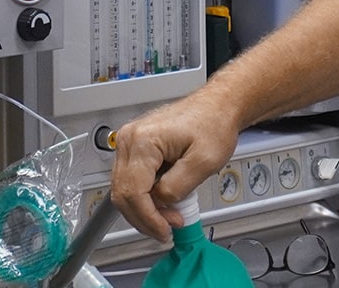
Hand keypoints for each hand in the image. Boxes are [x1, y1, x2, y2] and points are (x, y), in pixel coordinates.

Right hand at [109, 91, 242, 241]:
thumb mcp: (204, 161)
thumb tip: (160, 202)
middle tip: (167, 229)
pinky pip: (130, 181)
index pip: (133, 192)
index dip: (149, 218)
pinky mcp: (134, 147)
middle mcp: (129, 140)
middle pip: (122, 194)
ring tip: (169, 216)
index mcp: (143, 140)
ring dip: (143, 210)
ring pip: (123, 190)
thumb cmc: (213, 124)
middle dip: (144, 218)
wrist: (216, 107)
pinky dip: (144, 198)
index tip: (165, 230)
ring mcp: (129, 143)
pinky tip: (162, 202)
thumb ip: (178, 186)